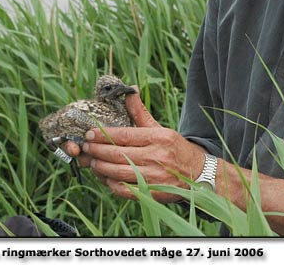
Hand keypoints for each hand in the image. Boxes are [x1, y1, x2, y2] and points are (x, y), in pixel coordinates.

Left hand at [66, 86, 206, 201]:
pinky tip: (105, 178)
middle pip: (118, 154)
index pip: (125, 135)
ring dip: (100, 167)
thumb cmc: (175, 148)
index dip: (103, 135)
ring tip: (92, 161)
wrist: (197, 174)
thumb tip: (130, 90)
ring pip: (118, 173)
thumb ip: (140, 112)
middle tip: (85, 147)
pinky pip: (124, 190)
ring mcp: (154, 177)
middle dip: (97, 151)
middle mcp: (157, 157)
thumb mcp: (160, 128)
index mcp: (159, 138)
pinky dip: (111, 184)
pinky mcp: (152, 193)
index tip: (89, 133)